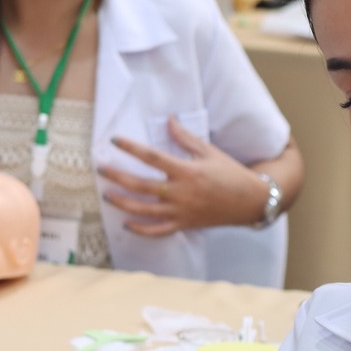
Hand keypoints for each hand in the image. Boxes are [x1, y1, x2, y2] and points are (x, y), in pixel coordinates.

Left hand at [99, 118, 268, 236]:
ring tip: (107, 195)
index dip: (131, 148)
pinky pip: (158, 231)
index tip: (115, 140)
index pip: (152, 158)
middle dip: (117, 177)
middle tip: (101, 169)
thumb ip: (185, 137)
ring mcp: (181, 211)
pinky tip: (127, 224)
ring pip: (144, 210)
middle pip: (141, 185)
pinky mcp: (184, 224)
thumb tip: (169, 119)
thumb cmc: (230, 173)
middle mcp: (180, 193)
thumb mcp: (209, 152)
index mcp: (186, 171)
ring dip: (123, 203)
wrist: (250, 201)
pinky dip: (141, 230)